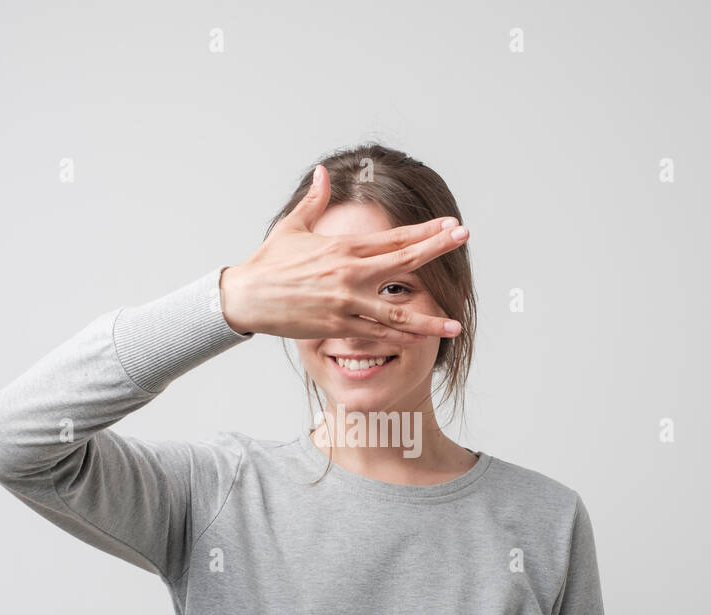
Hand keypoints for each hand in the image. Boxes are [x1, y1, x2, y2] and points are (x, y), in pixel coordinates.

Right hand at [218, 164, 469, 343]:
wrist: (245, 297)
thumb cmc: (267, 263)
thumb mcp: (291, 227)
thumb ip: (314, 201)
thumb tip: (324, 173)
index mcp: (343, 247)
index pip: (394, 237)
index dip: (425, 231)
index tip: (451, 224)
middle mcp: (349, 272)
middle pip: (404, 260)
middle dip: (437, 249)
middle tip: (464, 238)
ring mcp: (345, 302)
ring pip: (397, 311)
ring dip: (429, 320)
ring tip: (456, 325)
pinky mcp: (337, 326)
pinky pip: (376, 334)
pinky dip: (400, 340)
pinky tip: (421, 344)